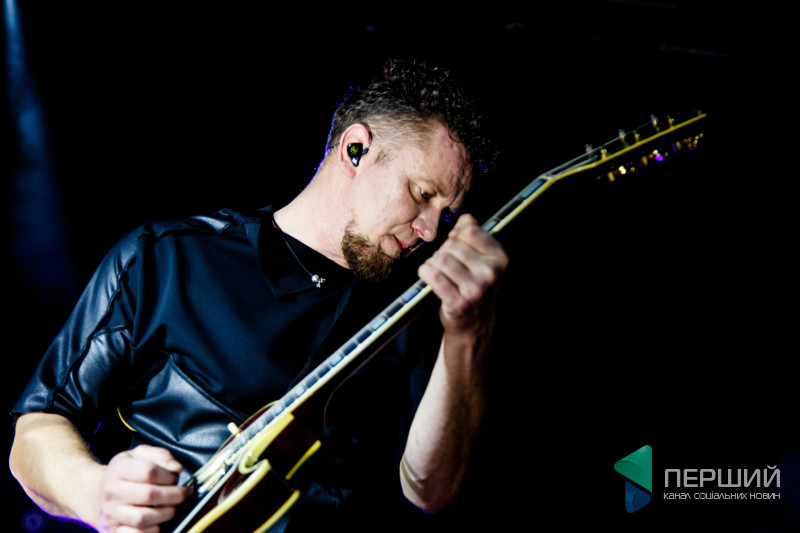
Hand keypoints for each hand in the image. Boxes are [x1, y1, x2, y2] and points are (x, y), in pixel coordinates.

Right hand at [95, 445, 189, 532]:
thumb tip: (177, 468)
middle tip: (182, 494)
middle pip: (149, 495)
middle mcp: (111, 492)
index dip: (169, 476)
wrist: (98, 492)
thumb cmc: (127, 472)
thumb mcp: (140, 454)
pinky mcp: (112, 531)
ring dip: (166, 514)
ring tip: (172, 507)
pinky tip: (158, 522)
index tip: (175, 478)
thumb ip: (161, 456)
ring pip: (143, 518)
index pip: (149, 472)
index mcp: (118, 468)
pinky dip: (152, 530)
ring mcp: (110, 513)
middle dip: (174, 495)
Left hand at [418, 213, 507, 335]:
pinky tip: (429, 276)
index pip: (469, 231)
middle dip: (443, 251)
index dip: (456, 235)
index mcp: (499, 257)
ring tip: (438, 271)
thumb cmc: (474, 283)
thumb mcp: (482, 257)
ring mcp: (476, 289)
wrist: (474, 321)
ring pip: (440, 260)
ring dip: (432, 263)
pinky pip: (433, 276)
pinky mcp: (459, 302)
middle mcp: (491, 273)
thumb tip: (465, 218)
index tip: (454, 243)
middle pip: (451, 245)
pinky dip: (425, 273)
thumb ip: (473, 232)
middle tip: (446, 264)